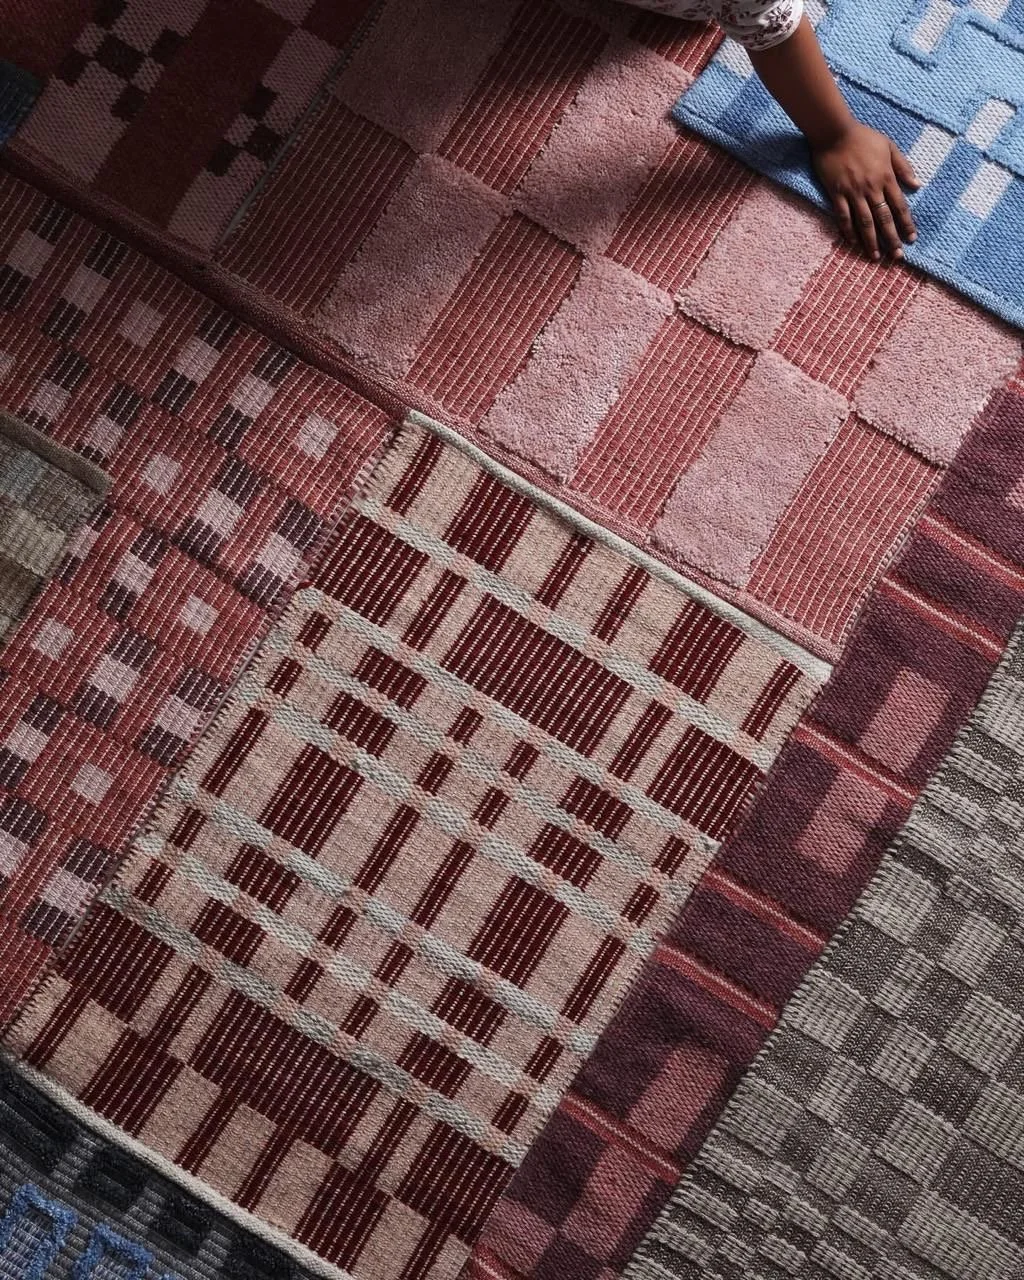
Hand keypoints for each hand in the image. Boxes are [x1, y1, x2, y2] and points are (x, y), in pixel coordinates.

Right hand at [811, 122, 920, 260]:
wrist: (835, 133)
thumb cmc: (863, 137)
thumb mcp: (889, 146)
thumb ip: (903, 166)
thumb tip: (917, 185)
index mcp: (886, 177)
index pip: (900, 206)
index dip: (906, 224)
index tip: (911, 239)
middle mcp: (872, 188)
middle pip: (884, 218)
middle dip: (892, 238)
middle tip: (897, 256)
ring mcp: (853, 192)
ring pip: (865, 221)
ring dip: (871, 240)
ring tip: (876, 256)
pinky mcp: (837, 193)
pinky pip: (844, 216)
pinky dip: (848, 230)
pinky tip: (853, 242)